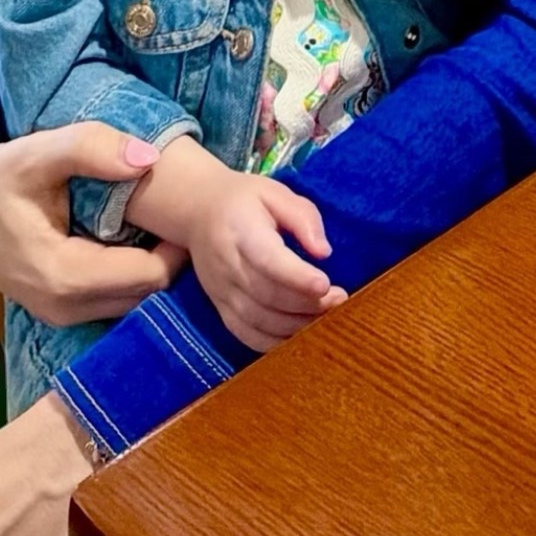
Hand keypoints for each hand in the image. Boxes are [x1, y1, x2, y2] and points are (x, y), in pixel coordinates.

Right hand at [0, 122, 186, 323]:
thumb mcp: (38, 152)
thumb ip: (91, 149)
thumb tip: (148, 158)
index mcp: (64, 277)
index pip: (150, 276)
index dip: (176, 244)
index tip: (183, 208)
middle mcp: (65, 308)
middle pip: (147, 293)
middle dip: (170, 258)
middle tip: (178, 214)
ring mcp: (62, 315)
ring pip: (134, 301)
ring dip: (152, 267)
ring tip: (157, 223)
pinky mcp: (61, 311)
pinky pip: (115, 300)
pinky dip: (132, 274)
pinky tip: (133, 239)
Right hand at [184, 162, 347, 353]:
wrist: (195, 212)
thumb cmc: (243, 200)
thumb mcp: (274, 192)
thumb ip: (302, 217)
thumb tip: (324, 252)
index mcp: (240, 231)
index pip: (267, 260)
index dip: (297, 276)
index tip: (325, 284)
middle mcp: (227, 265)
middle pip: (267, 295)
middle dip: (307, 303)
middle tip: (340, 299)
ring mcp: (221, 291)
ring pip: (259, 320)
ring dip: (297, 325)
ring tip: (327, 315)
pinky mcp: (220, 307)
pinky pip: (247, 335)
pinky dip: (275, 343)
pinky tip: (301, 335)